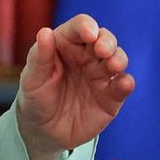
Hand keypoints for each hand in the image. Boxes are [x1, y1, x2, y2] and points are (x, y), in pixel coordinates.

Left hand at [16, 14, 134, 159]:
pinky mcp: (111, 96)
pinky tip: (124, 84)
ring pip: (118, 58)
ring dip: (119, 59)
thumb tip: (45, 31)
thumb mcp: (32, 79)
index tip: (89, 34)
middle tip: (102, 50)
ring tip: (113, 66)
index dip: (87, 26)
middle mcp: (88, 56)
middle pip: (104, 38)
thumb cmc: (36, 99)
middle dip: (107, 41)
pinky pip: (123, 86)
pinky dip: (126, 83)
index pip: (80, 27)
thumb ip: (39, 56)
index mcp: (67, 44)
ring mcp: (101, 75)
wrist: (44, 132)